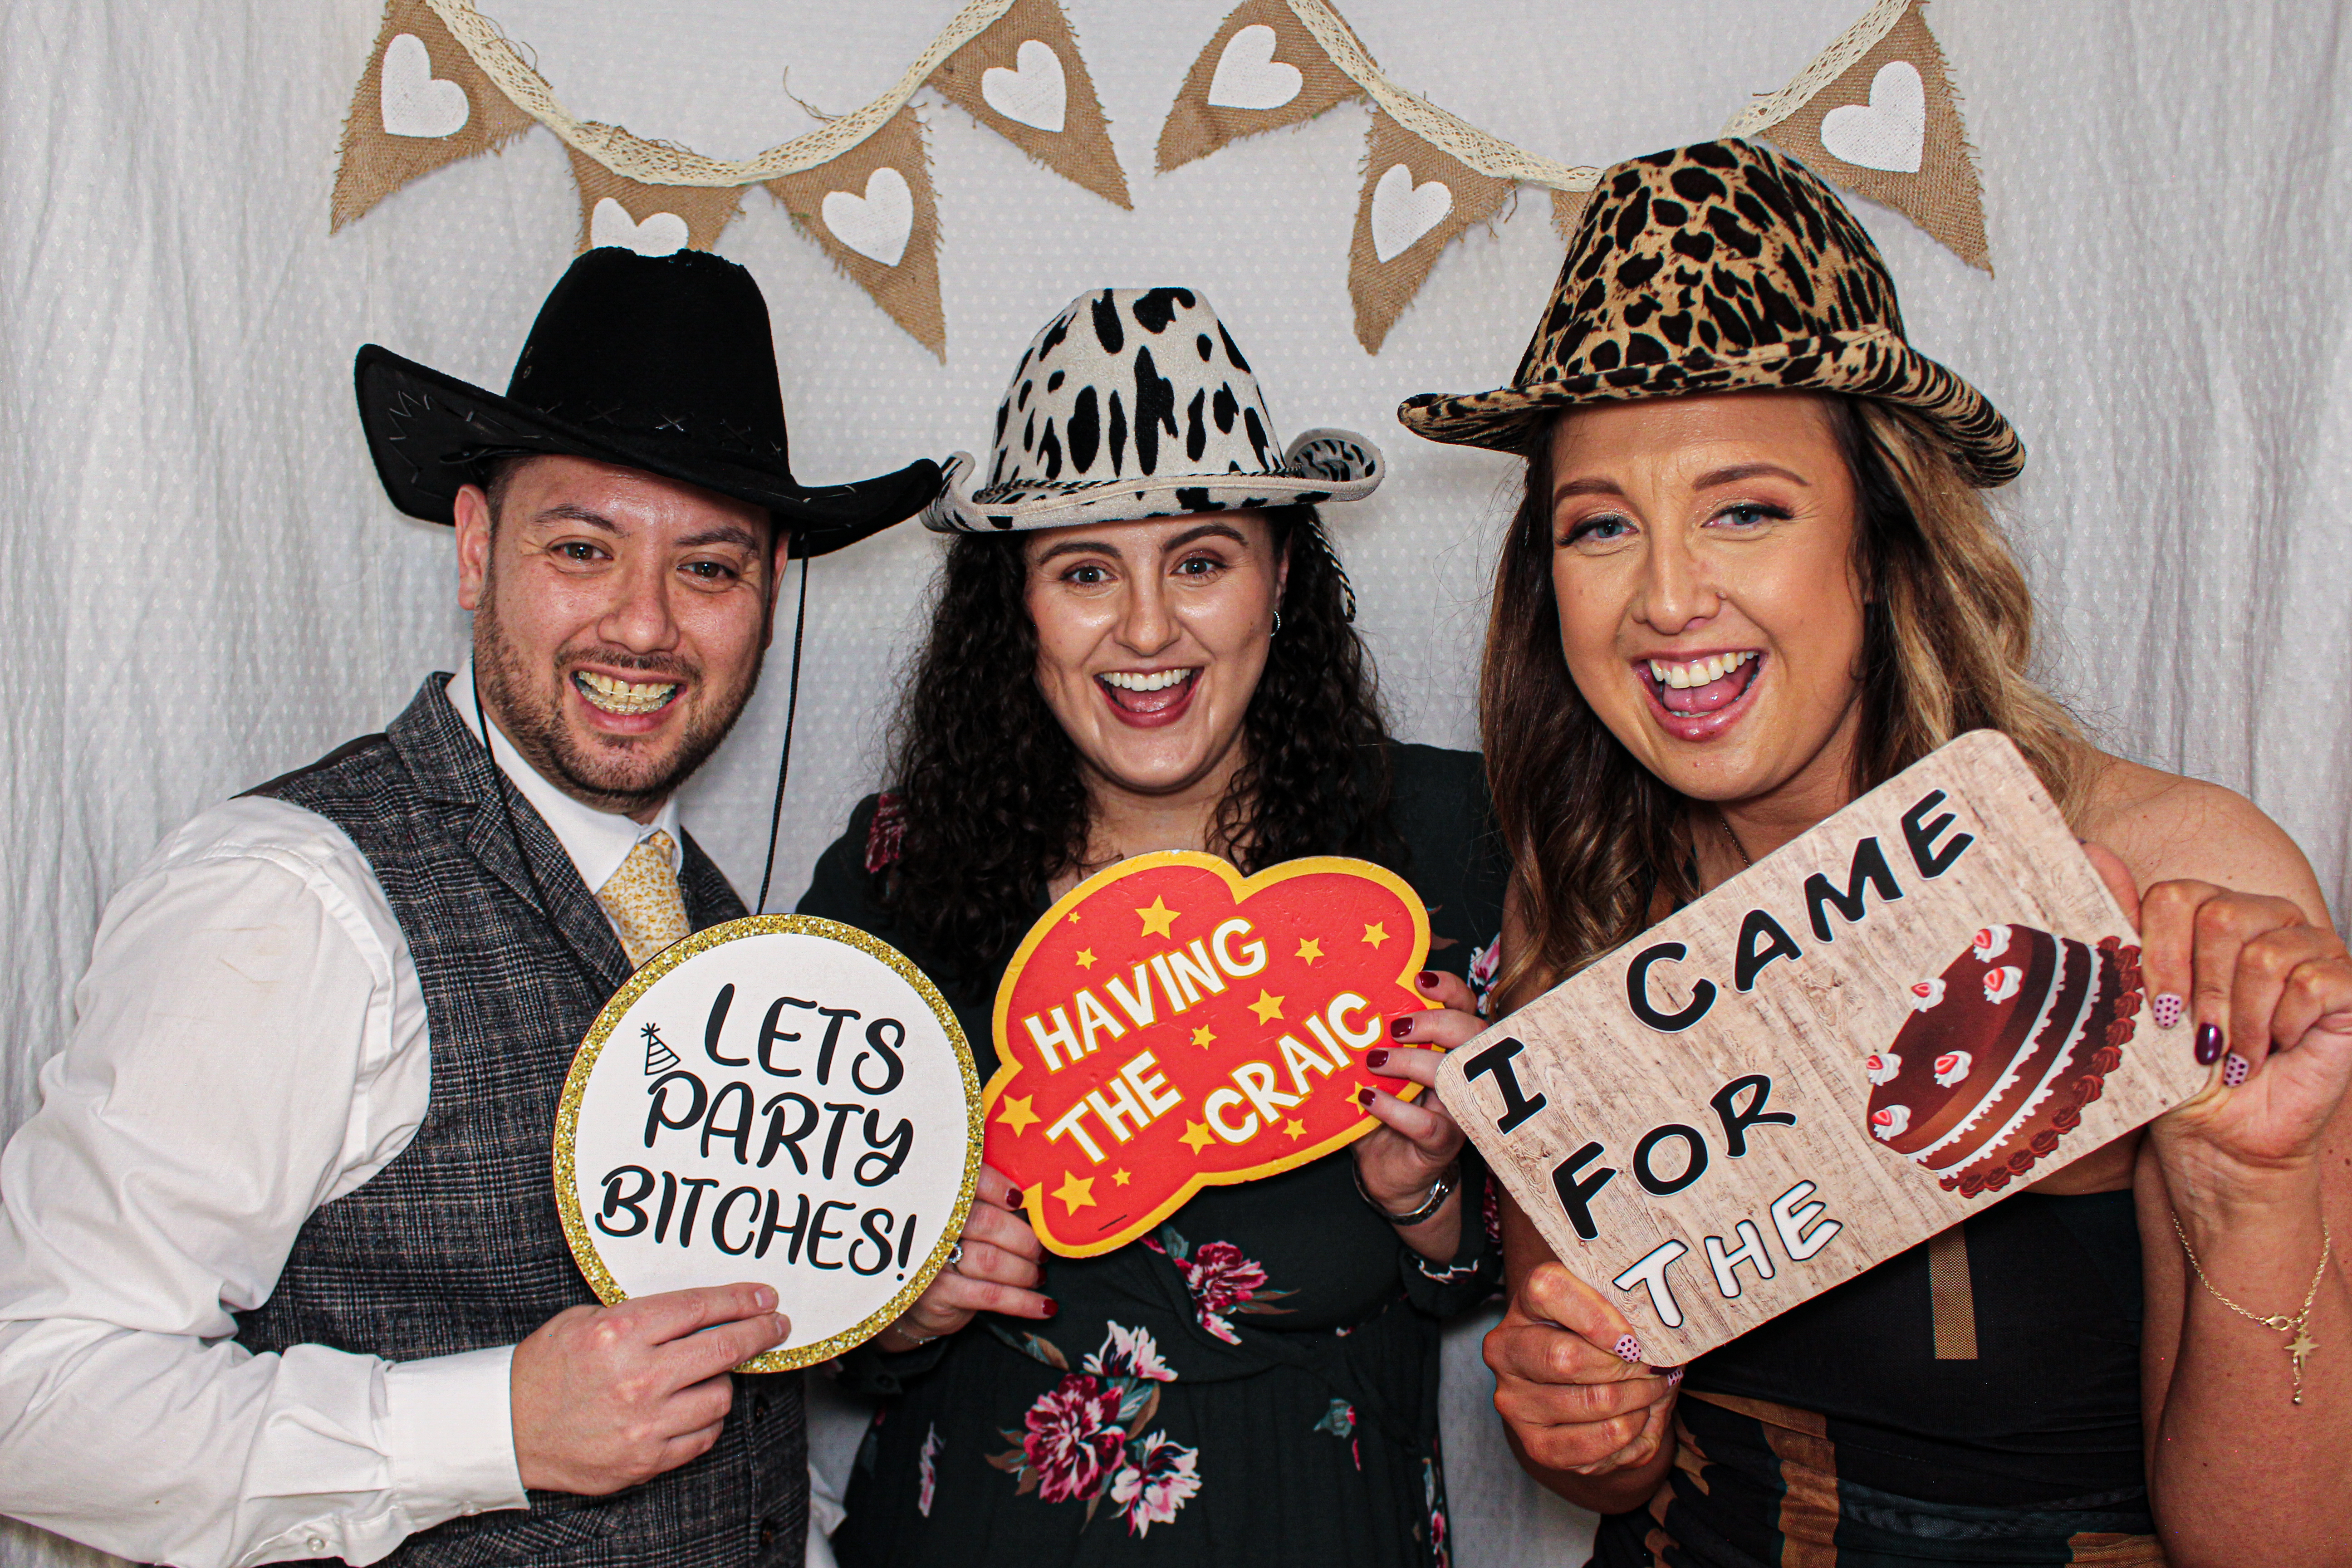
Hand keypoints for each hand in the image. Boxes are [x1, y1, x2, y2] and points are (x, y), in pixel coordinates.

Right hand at [511, 1282, 788, 1494]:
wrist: (508, 1430)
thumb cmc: (545, 1369)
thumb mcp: (584, 1321)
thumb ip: (639, 1314)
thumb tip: (697, 1312)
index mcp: (620, 1334)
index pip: (700, 1308)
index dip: (741, 1300)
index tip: (765, 1297)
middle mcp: (637, 1378)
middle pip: (723, 1348)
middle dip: (759, 1333)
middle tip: (774, 1325)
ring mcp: (644, 1423)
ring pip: (719, 1397)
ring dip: (722, 1382)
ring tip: (710, 1375)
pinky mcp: (644, 1460)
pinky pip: (702, 1437)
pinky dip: (706, 1420)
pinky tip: (695, 1408)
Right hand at [875, 1165, 1049, 1350]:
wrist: (918, 1304)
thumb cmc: (953, 1256)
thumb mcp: (965, 1228)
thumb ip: (992, 1210)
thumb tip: (1037, 1209)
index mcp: (944, 1202)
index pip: (971, 1183)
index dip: (998, 1187)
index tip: (1020, 1199)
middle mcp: (935, 1228)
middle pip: (986, 1222)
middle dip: (1023, 1238)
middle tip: (1041, 1251)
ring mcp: (935, 1261)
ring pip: (991, 1260)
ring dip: (1025, 1270)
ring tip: (1039, 1275)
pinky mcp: (940, 1293)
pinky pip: (991, 1295)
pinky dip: (1023, 1302)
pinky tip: (1045, 1307)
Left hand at [1353, 969, 1483, 1218]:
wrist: (1387, 1171)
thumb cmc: (1385, 1109)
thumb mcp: (1378, 1068)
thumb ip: (1372, 1038)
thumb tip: (1335, 1002)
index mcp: (1451, 1047)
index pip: (1465, 1007)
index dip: (1449, 989)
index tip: (1418, 980)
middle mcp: (1465, 1074)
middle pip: (1473, 1034)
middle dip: (1436, 1022)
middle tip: (1395, 1028)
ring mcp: (1459, 1110)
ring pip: (1456, 1076)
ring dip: (1413, 1062)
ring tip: (1374, 1061)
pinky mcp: (1444, 1144)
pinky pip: (1429, 1124)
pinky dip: (1396, 1109)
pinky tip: (1368, 1099)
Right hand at [1485, 1259, 1677, 1477]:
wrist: (1588, 1390)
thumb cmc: (1605, 1339)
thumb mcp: (1610, 1309)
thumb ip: (1625, 1302)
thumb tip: (1657, 1323)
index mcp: (1525, 1304)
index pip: (1548, 1289)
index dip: (1594, 1314)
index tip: (1632, 1337)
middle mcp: (1506, 1350)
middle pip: (1566, 1357)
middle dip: (1625, 1366)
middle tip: (1655, 1366)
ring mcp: (1515, 1400)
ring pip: (1591, 1401)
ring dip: (1638, 1397)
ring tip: (1653, 1388)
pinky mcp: (1536, 1444)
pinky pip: (1597, 1442)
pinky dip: (1631, 1429)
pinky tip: (1638, 1415)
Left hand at [2122, 867, 2351, 1192]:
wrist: (2220, 1133)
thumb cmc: (2177, 1066)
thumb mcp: (2137, 996)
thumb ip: (2124, 923)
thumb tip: (2091, 848)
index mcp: (2211, 911)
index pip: (2175, 895)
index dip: (2159, 955)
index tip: (2157, 1009)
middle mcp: (2265, 917)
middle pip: (2220, 917)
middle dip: (2202, 991)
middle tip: (2201, 1038)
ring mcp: (2313, 946)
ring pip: (2265, 954)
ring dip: (2241, 1019)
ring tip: (2233, 1053)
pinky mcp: (2349, 983)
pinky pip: (2313, 982)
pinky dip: (2282, 1027)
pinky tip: (2274, 1050)